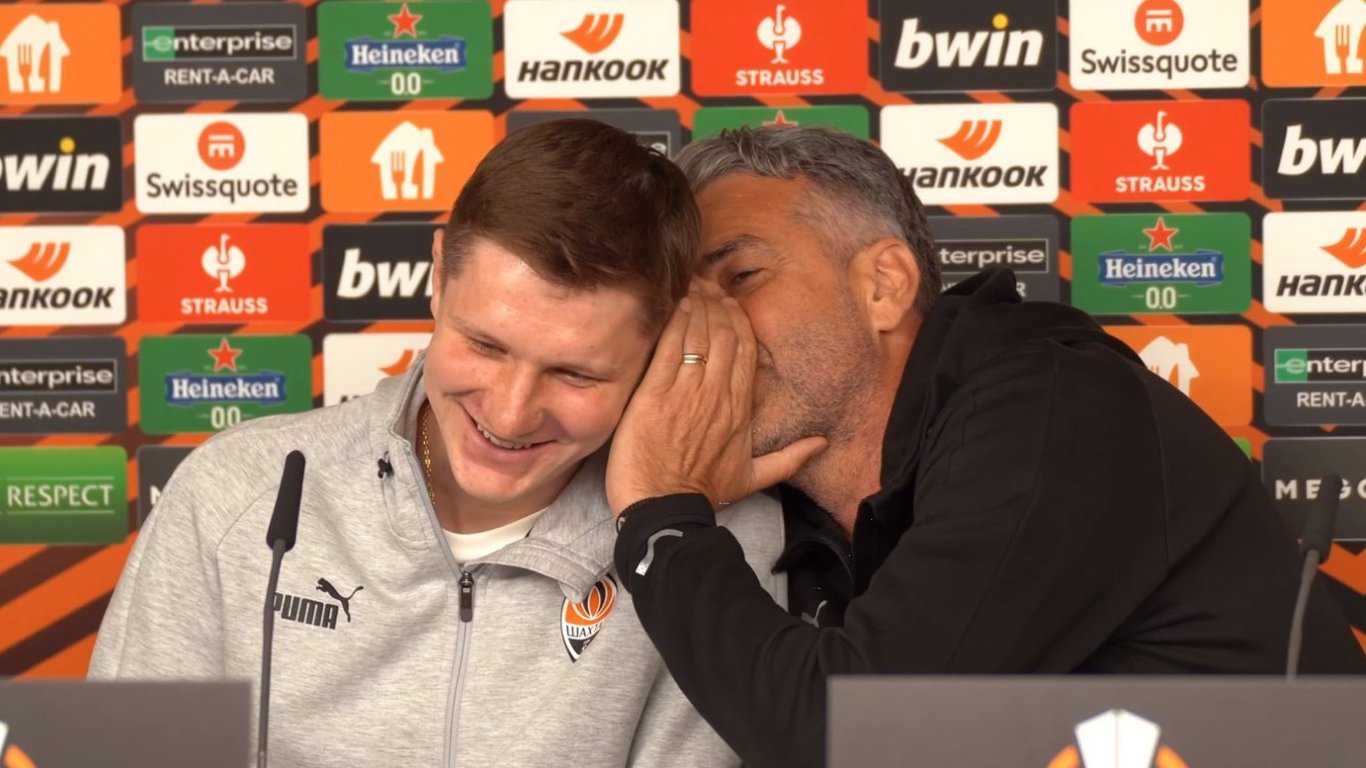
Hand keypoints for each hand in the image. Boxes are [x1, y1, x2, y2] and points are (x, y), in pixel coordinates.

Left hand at [606, 288, 826, 513]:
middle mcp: (717, 395)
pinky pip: (670, 349)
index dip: (739, 323)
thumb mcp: (753, 478)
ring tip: (692, 287)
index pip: (746, 352)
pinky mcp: (655, 394)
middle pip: (725, 336)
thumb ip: (789, 458)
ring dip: (698, 307)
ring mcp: (686, 393)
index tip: (731, 304)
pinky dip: (675, 324)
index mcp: (740, 410)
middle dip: (718, 305)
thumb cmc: (703, 494)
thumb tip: (821, 444)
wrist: (664, 509)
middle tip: (708, 285)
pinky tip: (676, 306)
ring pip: (699, 337)